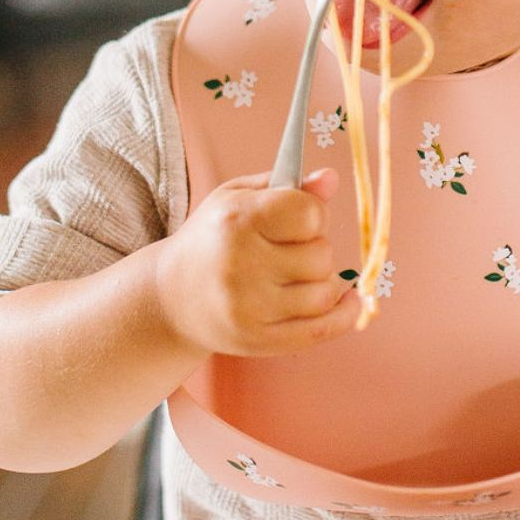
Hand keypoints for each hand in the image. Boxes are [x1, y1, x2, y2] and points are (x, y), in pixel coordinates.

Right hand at [153, 168, 361, 356]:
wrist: (170, 298)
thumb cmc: (212, 239)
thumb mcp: (239, 198)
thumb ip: (289, 185)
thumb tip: (331, 179)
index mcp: (237, 221)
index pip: (309, 213)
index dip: (315, 213)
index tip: (302, 218)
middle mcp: (241, 265)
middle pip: (321, 255)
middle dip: (317, 248)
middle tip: (292, 250)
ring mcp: (249, 307)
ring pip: (325, 293)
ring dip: (325, 282)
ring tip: (303, 275)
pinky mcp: (257, 341)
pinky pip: (322, 330)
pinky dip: (345, 315)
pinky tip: (349, 300)